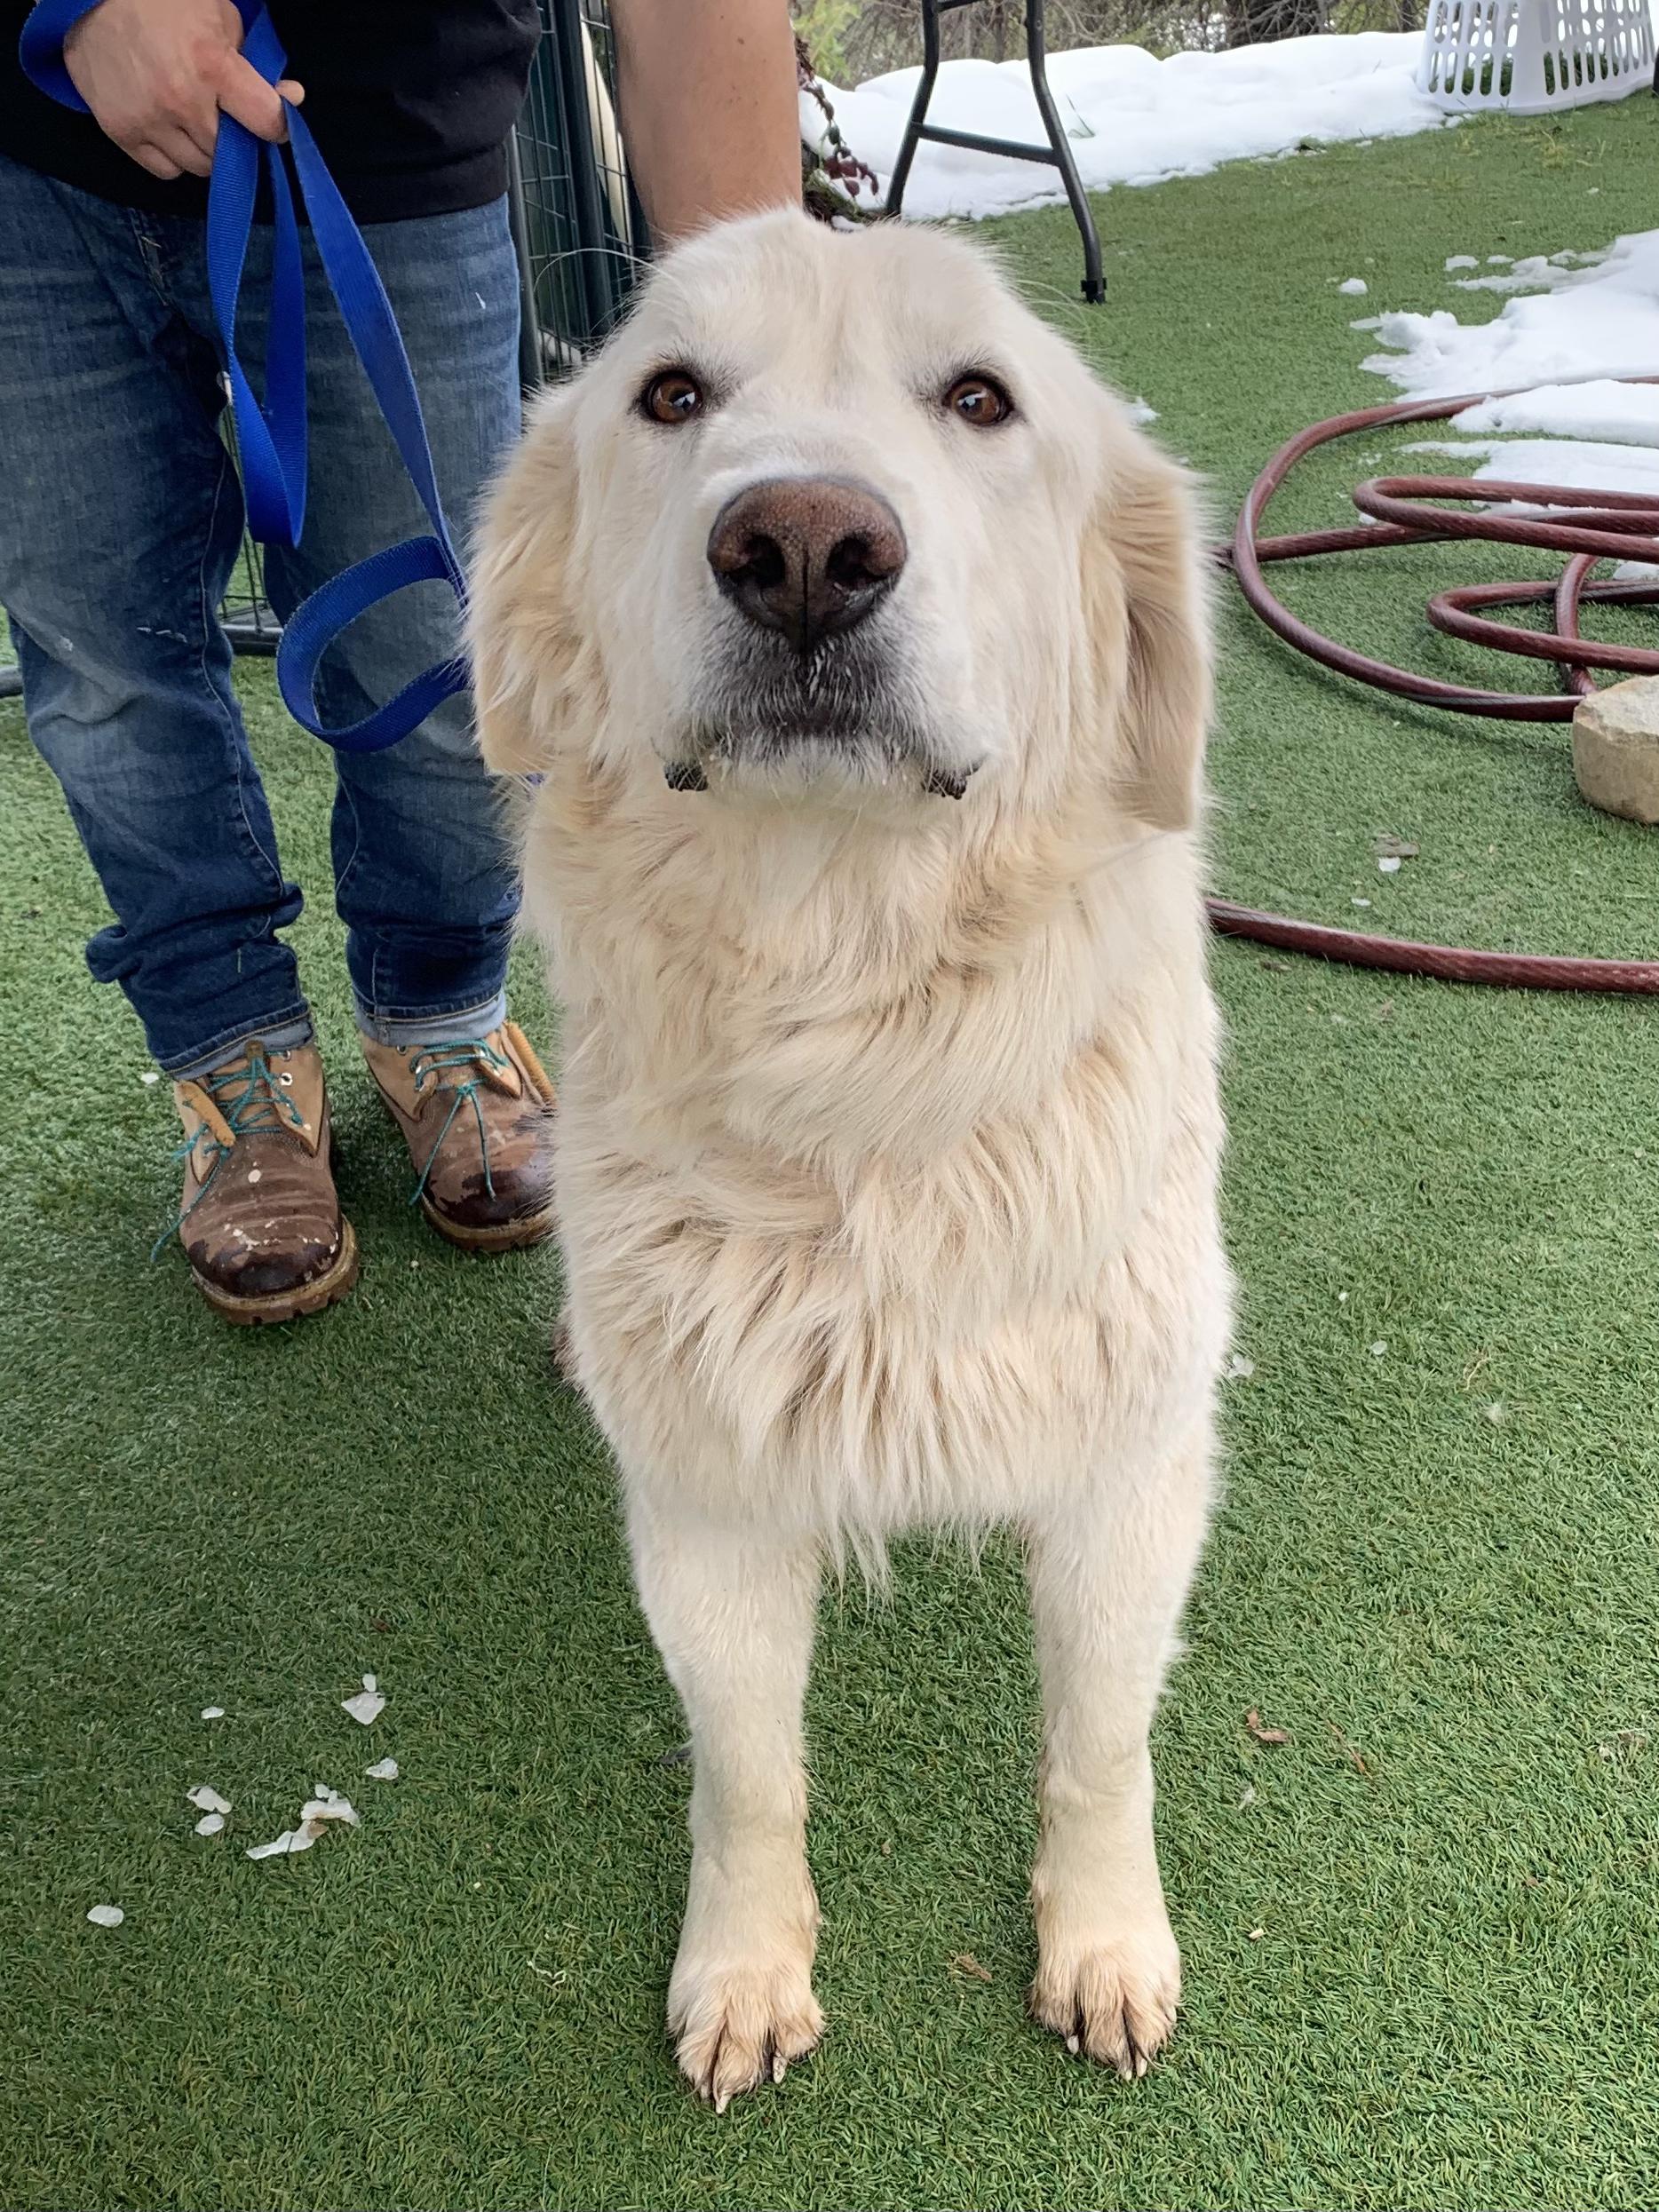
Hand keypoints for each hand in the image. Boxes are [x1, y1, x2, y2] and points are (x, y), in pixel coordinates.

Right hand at [64, 0, 303, 180]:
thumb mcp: (219, 18)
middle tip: (224, 115)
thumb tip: (290, 97)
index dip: (276, 125)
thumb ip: (255, 64)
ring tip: (193, 117)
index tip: (271, 122)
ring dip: (205, 150)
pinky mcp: (122, 133)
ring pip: (201, 167)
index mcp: (212, 65)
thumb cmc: (162, 3)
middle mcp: (181, 100)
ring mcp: (149, 120)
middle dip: (235, 139)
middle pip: (232, 153)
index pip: (267, 122)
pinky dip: (175, 157)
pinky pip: (167, 170)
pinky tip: (169, 128)